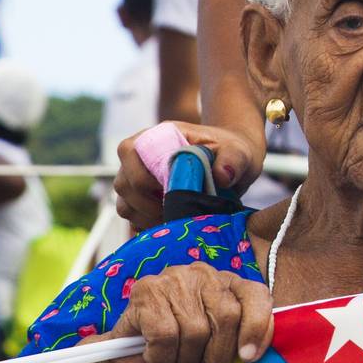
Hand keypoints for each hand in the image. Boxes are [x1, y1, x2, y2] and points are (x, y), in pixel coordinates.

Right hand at [78, 263, 273, 362]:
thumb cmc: (179, 355)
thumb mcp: (218, 350)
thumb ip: (240, 342)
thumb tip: (254, 350)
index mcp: (226, 283)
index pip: (257, 295)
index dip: (257, 328)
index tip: (248, 357)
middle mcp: (202, 273)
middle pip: (227, 316)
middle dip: (215, 354)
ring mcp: (173, 279)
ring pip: (196, 330)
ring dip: (184, 359)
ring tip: (173, 357)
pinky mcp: (145, 292)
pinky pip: (166, 336)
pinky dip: (161, 357)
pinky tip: (152, 352)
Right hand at [112, 121, 259, 228]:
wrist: (232, 164)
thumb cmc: (232, 153)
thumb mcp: (238, 153)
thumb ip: (232, 160)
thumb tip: (221, 176)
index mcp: (158, 135)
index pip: (130, 153)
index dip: (145, 178)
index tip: (171, 194)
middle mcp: (140, 156)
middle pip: (124, 184)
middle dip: (147, 205)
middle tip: (175, 214)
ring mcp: (137, 179)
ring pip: (124, 204)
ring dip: (146, 218)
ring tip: (175, 220)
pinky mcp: (142, 201)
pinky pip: (132, 218)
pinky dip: (147, 226)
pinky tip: (171, 226)